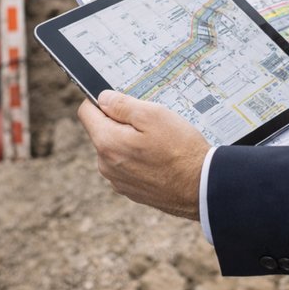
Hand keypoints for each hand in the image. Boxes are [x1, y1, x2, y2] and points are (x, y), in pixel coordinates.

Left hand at [77, 90, 208, 220]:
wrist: (202, 188)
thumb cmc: (180, 149)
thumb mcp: (153, 115)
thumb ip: (122, 104)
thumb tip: (102, 98)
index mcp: (107, 143)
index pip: (86, 112)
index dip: (101, 100)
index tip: (122, 101)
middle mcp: (106, 165)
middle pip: (102, 131)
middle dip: (120, 122)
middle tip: (149, 123)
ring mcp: (117, 181)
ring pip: (115, 149)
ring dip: (130, 141)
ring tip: (158, 143)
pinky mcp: (130, 191)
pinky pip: (127, 166)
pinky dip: (138, 159)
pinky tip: (160, 159)